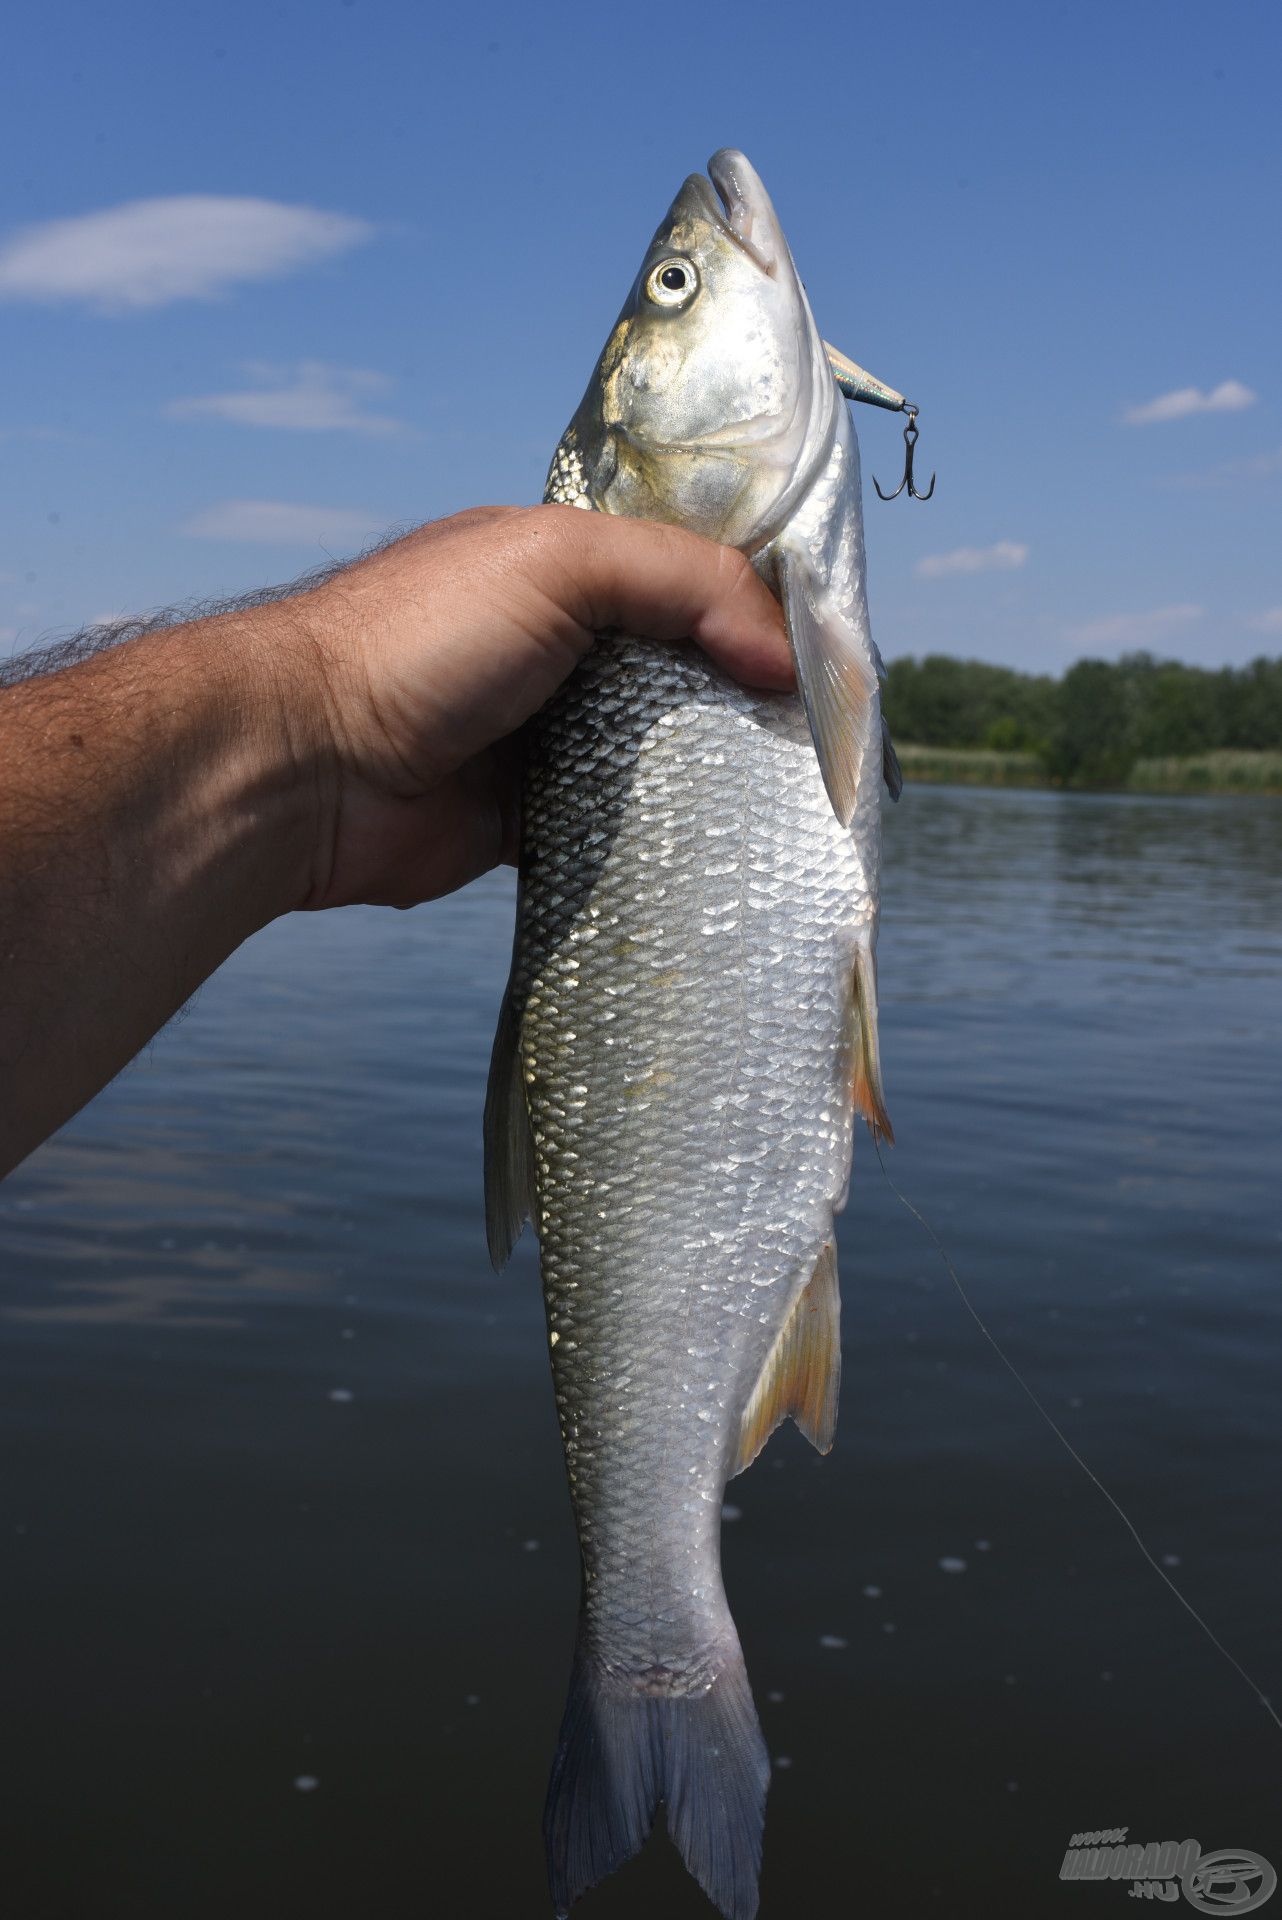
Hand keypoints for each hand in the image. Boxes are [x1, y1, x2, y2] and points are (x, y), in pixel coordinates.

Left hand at [286, 506, 792, 909]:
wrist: (306, 768)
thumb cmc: (419, 642)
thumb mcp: (559, 564)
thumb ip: (681, 581)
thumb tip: (786, 657)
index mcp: (563, 568)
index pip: (688, 575)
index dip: (761, 607)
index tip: (833, 652)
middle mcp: (560, 649)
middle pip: (687, 669)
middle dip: (752, 697)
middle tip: (830, 737)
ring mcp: (546, 738)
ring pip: (661, 755)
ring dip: (717, 775)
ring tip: (799, 798)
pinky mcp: (532, 819)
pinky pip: (620, 829)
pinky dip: (665, 840)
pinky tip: (726, 850)